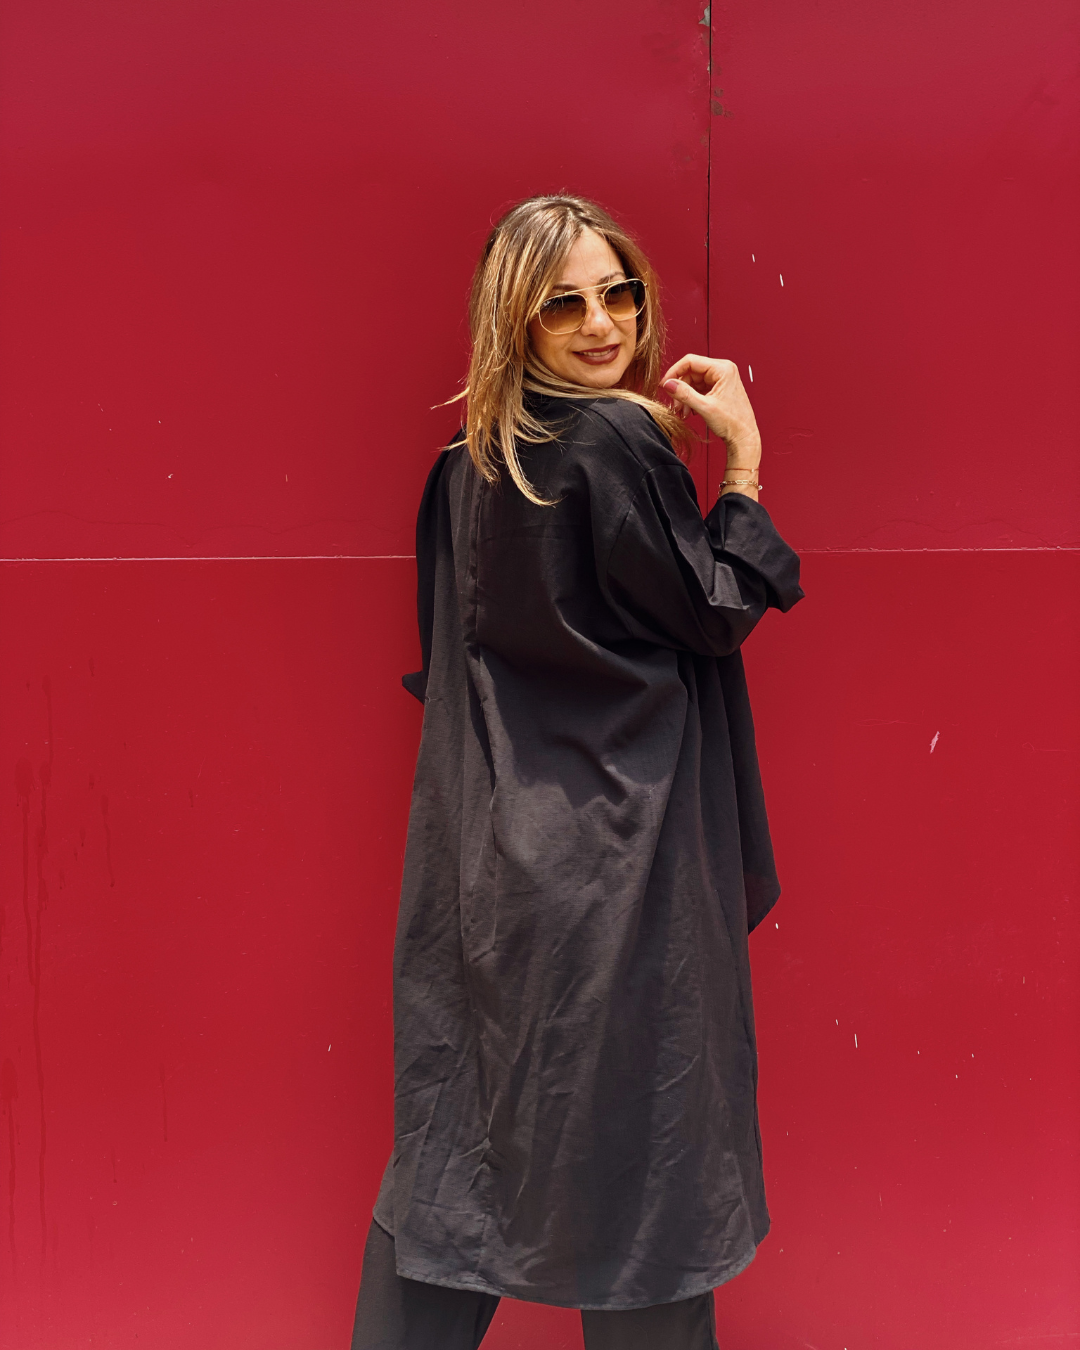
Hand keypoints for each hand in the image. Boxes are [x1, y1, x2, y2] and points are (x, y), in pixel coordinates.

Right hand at [661, 354, 760, 468]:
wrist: (744, 437)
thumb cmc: (732, 423)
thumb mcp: (704, 407)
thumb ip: (684, 394)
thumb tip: (668, 384)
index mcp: (723, 369)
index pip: (690, 361)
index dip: (674, 372)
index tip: (664, 385)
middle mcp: (723, 370)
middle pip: (690, 372)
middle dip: (680, 389)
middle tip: (675, 405)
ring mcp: (721, 379)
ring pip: (693, 381)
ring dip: (685, 396)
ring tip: (683, 412)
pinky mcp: (719, 388)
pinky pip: (699, 389)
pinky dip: (691, 399)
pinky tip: (690, 411)